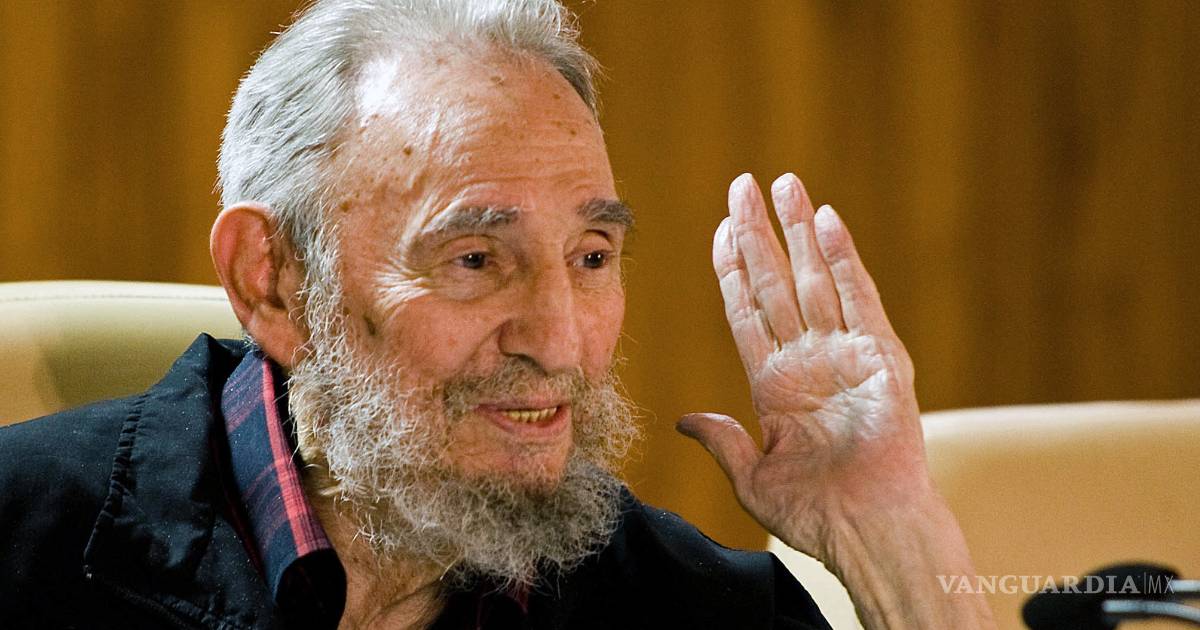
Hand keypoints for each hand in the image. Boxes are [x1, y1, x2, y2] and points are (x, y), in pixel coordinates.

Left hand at [677, 172, 930, 557]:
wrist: (867, 532)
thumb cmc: (816, 515)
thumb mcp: (752, 476)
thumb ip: (721, 440)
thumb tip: (685, 420)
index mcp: (775, 385)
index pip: (747, 310)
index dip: (732, 268)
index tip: (719, 229)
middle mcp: (808, 360)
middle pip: (776, 281)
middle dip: (758, 233)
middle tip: (743, 184)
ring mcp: (844, 354)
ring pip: (813, 279)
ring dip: (798, 231)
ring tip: (784, 185)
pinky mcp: (880, 358)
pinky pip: (856, 299)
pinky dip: (842, 260)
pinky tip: (826, 222)